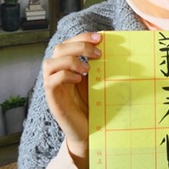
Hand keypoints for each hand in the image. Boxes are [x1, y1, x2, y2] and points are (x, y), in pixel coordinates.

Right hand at [42, 32, 101, 168]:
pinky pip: (51, 81)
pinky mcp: (53, 99)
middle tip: (98, 54)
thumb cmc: (96, 106)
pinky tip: (79, 79)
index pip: (69, 43)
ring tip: (87, 69)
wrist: (91, 132)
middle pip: (58, 48)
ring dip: (70, 61)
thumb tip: (118, 48)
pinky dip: (64, 76)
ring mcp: (53, 86)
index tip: (100, 37)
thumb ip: (101, 66)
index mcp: (69, 66)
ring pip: (49, 63)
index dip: (82, 37)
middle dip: (79, 46)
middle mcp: (58, 73)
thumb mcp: (100, 82)